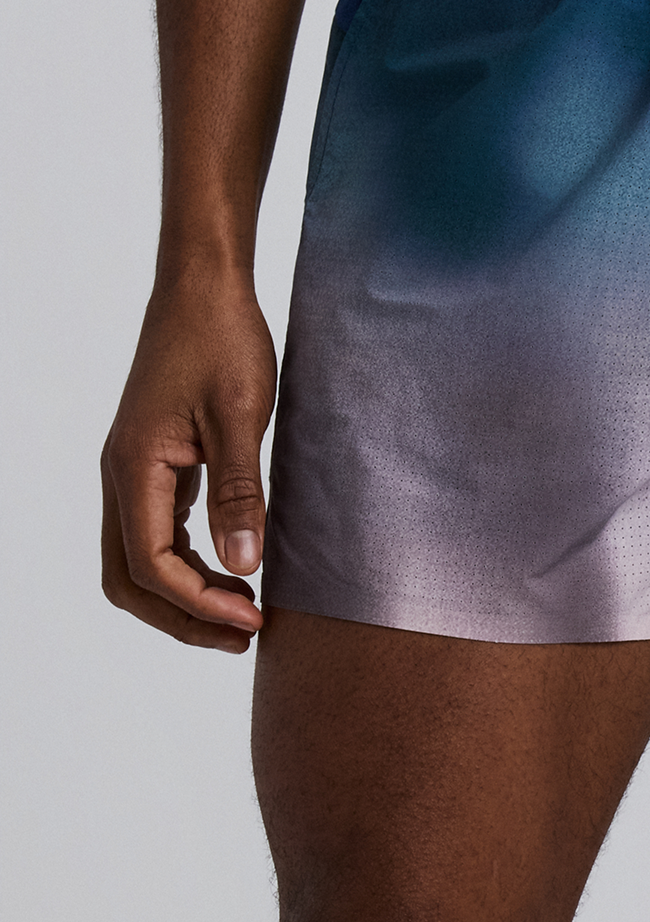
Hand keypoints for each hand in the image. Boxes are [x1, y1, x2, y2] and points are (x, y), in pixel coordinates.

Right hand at [101, 271, 277, 652]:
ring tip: (245, 612)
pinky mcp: (156, 463)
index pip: (150, 564)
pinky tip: (234, 569)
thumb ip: (240, 492)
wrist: (204, 287)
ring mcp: (135, 471)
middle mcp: (122, 476)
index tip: (255, 619)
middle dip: (183, 617)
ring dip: (186, 595)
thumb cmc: (222, 339)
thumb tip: (245, 566)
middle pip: (130, 578)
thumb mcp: (242, 416)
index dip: (200, 603)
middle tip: (247, 634)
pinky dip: (189, 563)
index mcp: (134, 468)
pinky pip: (158, 532)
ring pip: (139, 560)